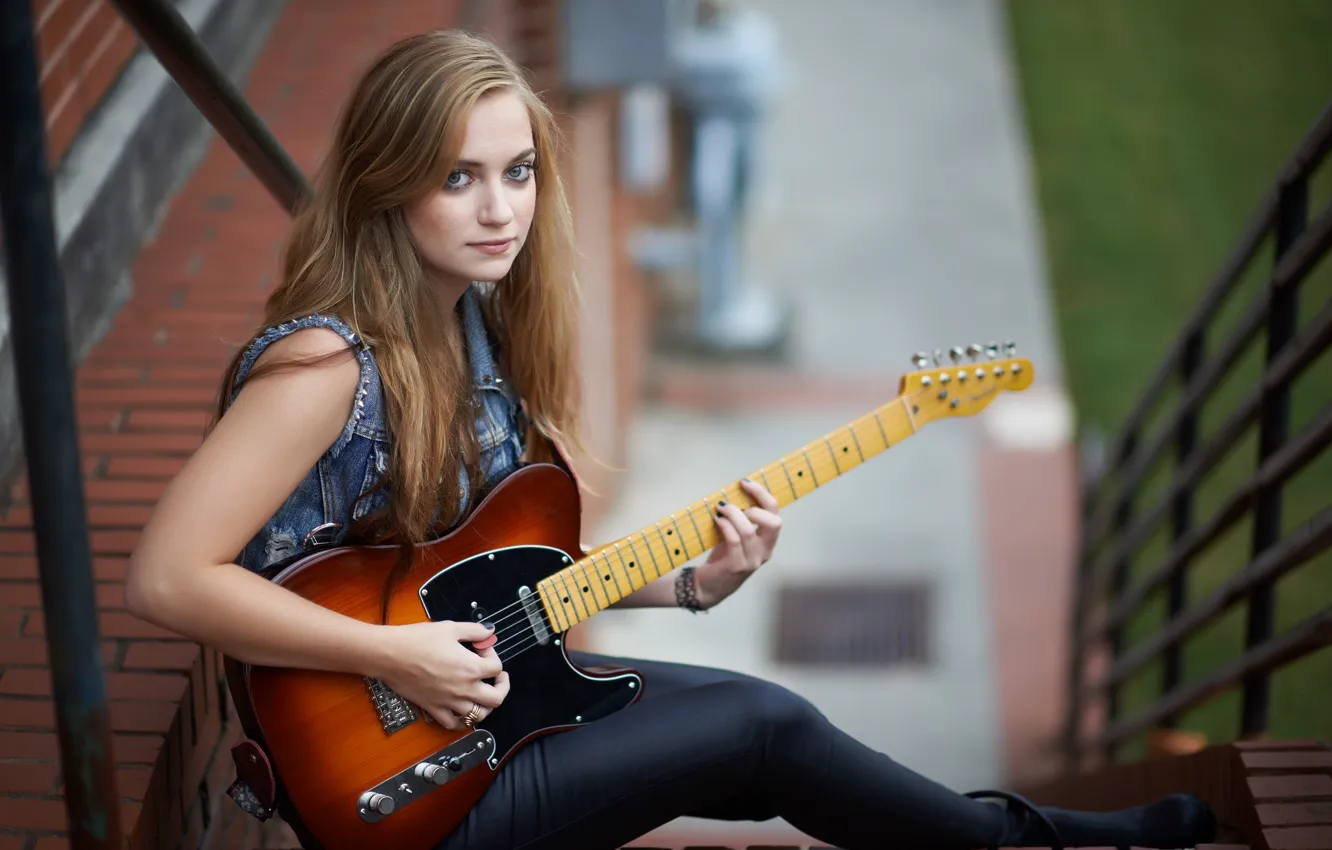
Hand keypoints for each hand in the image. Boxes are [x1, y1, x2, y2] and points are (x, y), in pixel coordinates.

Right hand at [373, 620, 509, 729]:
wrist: (389, 654)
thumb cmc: (417, 639)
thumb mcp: (450, 627)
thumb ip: (474, 631)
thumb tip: (488, 633)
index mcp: (471, 668)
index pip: (497, 668)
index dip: (493, 654)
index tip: (482, 648)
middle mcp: (464, 689)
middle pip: (496, 698)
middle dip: (501, 686)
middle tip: (497, 677)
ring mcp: (449, 702)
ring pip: (478, 715)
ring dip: (484, 705)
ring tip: (482, 694)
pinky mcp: (434, 709)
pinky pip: (453, 724)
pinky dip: (461, 720)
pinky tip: (461, 710)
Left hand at [695, 478, 781, 608]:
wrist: (708, 586)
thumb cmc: (722, 557)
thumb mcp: (736, 536)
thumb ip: (740, 520)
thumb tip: (733, 492)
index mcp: (768, 542)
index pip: (775, 514)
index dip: (763, 495)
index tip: (745, 482)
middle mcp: (765, 552)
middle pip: (774, 522)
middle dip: (755, 505)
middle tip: (735, 503)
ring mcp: (752, 560)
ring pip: (748, 530)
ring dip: (732, 514)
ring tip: (720, 509)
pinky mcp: (736, 566)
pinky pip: (734, 540)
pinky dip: (725, 526)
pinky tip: (717, 520)